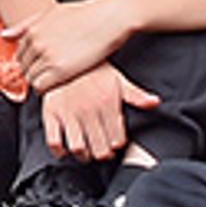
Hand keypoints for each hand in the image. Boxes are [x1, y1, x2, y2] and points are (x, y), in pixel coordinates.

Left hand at [12, 0, 138, 93]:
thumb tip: (3, 36)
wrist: (108, 18)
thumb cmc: (84, 14)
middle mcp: (36, 43)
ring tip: (55, 79)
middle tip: (49, 74)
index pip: (19, 54)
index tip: (41, 65)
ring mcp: (47, 56)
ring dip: (40, 81)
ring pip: (30, 78)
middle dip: (33, 72)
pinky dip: (46, 89)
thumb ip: (25, 26)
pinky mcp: (60, 69)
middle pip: (23, 67)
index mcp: (32, 30)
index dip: (30, 61)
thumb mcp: (51, 13)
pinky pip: (41, 86)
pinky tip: (58, 84)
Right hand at [41, 64, 156, 163]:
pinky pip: (53, 141)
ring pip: (78, 148)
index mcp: (107, 103)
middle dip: (103, 154)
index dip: (118, 145)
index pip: (117, 140)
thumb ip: (136, 95)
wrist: (62, 51)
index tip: (115, 143)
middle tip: (102, 150)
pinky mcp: (50, 112)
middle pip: (100, 149)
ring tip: (86, 151)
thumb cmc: (92, 68)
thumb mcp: (117, 78)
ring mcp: (68, 113)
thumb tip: (155, 102)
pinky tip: (65, 147)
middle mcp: (88, 110)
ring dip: (84, 155)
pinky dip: (59, 150)